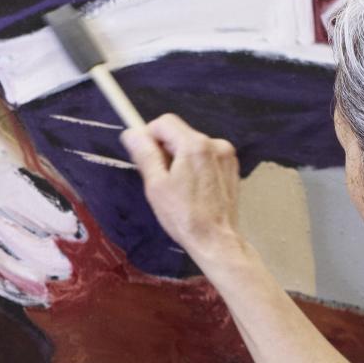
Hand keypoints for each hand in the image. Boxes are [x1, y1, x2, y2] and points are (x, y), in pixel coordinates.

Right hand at [121, 113, 244, 261]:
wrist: (216, 240)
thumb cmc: (184, 216)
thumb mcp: (156, 185)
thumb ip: (145, 154)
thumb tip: (131, 133)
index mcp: (194, 145)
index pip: (164, 122)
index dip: (149, 135)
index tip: (144, 155)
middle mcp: (214, 144)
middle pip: (180, 134)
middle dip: (165, 150)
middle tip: (159, 178)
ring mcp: (226, 156)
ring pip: (193, 146)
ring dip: (181, 159)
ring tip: (178, 188)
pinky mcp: (232, 168)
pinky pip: (206, 157)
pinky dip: (196, 167)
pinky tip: (193, 190)